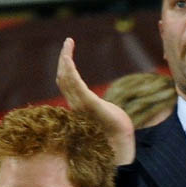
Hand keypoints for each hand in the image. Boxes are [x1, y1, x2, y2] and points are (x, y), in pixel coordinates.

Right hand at [56, 37, 135, 164]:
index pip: (66, 85)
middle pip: (63, 78)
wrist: (122, 145)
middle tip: (68, 42)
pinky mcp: (89, 105)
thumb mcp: (104, 116)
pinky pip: (75, 84)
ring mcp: (81, 106)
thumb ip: (97, 111)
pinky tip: (68, 58)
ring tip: (68, 43)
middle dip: (63, 59)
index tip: (66, 53)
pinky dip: (69, 69)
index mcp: (78, 108)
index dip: (64, 68)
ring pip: (66, 78)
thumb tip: (101, 108)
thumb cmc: (115, 134)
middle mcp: (76, 106)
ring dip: (65, 59)